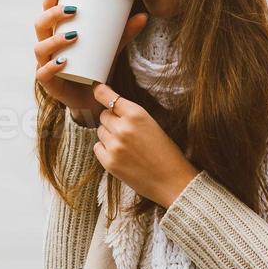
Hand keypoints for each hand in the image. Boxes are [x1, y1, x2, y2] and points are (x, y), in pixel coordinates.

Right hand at [34, 0, 148, 123]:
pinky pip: (43, 73)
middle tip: (73, 10)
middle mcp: (47, 45)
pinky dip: (52, 66)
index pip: (48, 8)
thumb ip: (124, 33)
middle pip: (40, 24)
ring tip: (74, 35)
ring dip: (55, 39)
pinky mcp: (48, 83)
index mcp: (56, 30)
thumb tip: (143, 16)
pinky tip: (63, 61)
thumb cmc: (95, 65)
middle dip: (53, 14)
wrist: (92, 98)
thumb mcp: (111, 47)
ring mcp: (44, 64)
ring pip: (40, 47)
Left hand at [91, 82, 199, 208]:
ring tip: (126, 146)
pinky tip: (120, 155)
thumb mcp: (152, 124)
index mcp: (136, 114)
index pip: (109, 97)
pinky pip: (97, 148)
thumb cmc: (165, 151)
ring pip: (100, 131)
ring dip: (109, 135)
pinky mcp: (109, 162)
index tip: (95, 88)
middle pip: (103, 115)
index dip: (101, 92)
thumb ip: (131, 115)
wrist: (172, 180)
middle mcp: (123, 127)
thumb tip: (111, 108)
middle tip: (126, 131)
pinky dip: (105, 150)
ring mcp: (114, 145)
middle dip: (111, 120)